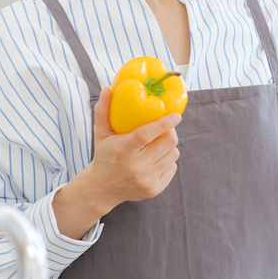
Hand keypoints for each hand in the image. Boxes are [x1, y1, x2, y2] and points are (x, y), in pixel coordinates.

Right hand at [52, 87, 179, 237]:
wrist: (102, 189)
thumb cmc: (104, 155)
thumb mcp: (101, 133)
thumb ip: (103, 110)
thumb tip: (107, 88)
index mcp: (122, 150)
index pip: (146, 134)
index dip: (164, 123)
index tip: (176, 115)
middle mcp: (135, 166)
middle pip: (167, 143)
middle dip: (170, 132)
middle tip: (166, 127)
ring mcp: (146, 180)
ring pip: (173, 154)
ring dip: (169, 146)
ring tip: (158, 143)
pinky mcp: (154, 189)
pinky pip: (172, 168)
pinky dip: (168, 160)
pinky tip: (156, 159)